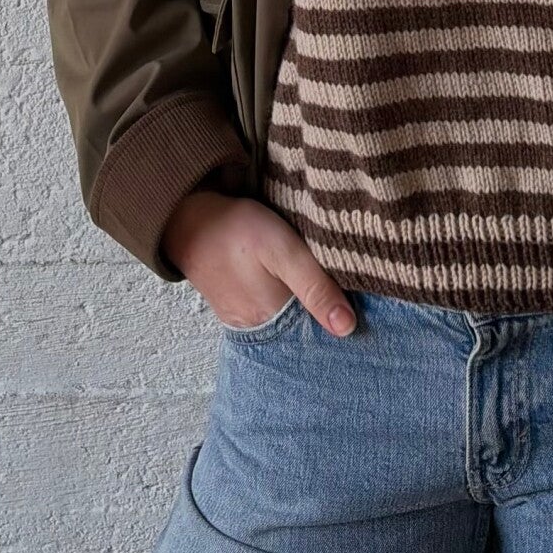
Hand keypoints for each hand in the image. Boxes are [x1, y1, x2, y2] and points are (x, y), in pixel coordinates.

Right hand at [159, 188, 359, 336]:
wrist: (187, 217)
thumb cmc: (235, 230)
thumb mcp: (282, 250)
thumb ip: (314, 286)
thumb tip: (347, 328)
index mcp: (272, 321)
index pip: (320, 334)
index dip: (343, 318)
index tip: (366, 308)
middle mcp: (258, 329)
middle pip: (305, 330)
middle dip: (329, 315)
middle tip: (353, 292)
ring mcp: (245, 319)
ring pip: (290, 321)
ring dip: (309, 308)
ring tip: (333, 289)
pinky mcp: (238, 305)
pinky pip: (273, 312)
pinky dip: (289, 302)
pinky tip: (301, 287)